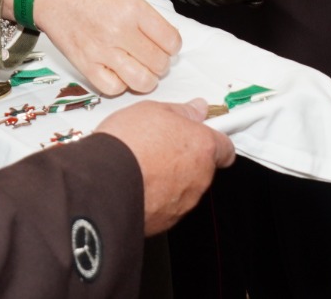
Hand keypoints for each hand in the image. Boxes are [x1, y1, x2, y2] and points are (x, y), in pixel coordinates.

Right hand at [19, 0, 181, 95]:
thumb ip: (146, 19)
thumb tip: (166, 43)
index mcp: (133, 9)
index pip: (171, 40)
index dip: (173, 46)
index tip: (167, 45)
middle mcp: (119, 30)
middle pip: (159, 63)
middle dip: (161, 63)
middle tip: (152, 57)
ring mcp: (101, 50)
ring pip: (142, 81)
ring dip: (146, 78)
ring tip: (140, 69)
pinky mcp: (85, 64)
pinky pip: (113, 88)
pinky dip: (120, 84)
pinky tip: (118, 72)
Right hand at [98, 98, 234, 235]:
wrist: (104, 182)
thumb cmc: (128, 144)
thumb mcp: (153, 110)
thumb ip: (182, 111)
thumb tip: (196, 109)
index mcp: (203, 147)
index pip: (225, 146)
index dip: (212, 139)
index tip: (204, 133)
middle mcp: (200, 177)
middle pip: (203, 167)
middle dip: (186, 157)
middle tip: (161, 145)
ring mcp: (184, 202)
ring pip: (185, 187)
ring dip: (170, 177)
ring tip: (143, 163)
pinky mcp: (166, 220)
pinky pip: (167, 205)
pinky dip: (156, 195)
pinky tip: (137, 182)